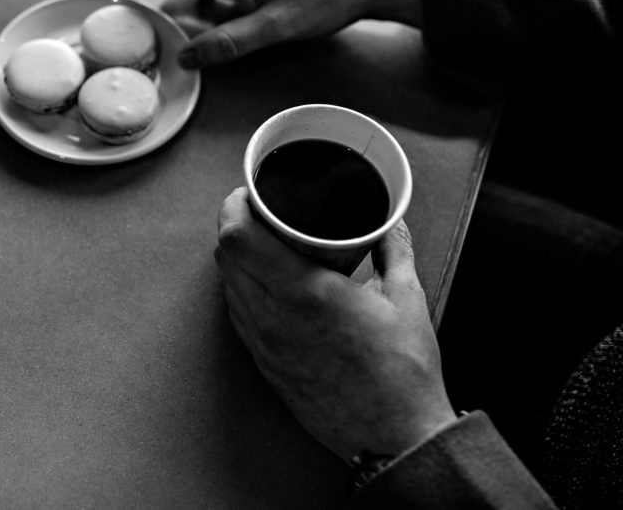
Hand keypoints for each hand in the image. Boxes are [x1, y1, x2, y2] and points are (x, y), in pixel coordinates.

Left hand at [215, 187, 455, 460]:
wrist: (394, 437)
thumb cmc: (403, 372)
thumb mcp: (407, 299)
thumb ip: (395, 250)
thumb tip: (391, 221)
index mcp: (304, 293)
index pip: (237, 238)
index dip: (234, 207)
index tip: (248, 194)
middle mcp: (273, 317)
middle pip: (225, 256)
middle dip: (235, 227)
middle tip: (259, 214)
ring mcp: (264, 344)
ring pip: (228, 286)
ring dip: (237, 260)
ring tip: (263, 246)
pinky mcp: (265, 365)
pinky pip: (238, 316)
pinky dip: (243, 291)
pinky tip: (267, 286)